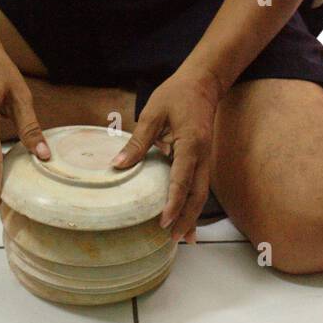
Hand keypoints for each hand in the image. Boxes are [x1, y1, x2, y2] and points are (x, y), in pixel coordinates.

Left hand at [112, 66, 222, 241]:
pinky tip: (187, 220)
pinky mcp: (203, 161)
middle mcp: (202, 156)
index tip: (164, 221)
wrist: (203, 83)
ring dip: (192, 217)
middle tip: (174, 239)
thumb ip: (137, 142)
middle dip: (187, 218)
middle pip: (197, 195)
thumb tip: (117, 166)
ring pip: (201, 195)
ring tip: (182, 238)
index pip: (181, 179)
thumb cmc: (176, 94)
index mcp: (190, 144)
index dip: (173, 202)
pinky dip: (193, 206)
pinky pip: (200, 188)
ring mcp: (205, 160)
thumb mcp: (153, 113)